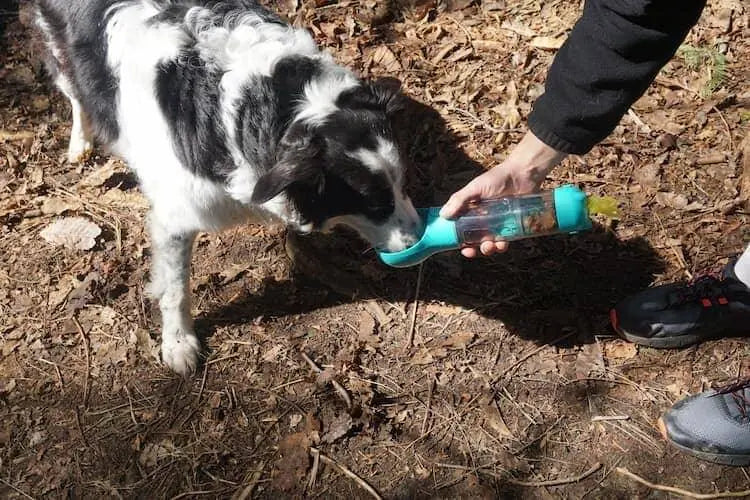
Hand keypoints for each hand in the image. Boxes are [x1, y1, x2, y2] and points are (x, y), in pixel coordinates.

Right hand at [440, 131, 566, 257]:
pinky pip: (505, 241)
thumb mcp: (475, 188)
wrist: (523, 174)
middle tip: (472, 250)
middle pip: (474, 240)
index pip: (460, 229)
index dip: (458, 240)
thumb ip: (459, 200)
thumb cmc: (497, 178)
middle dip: (472, 249)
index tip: (459, 246)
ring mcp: (497, 224)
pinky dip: (502, 246)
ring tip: (489, 246)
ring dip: (487, 249)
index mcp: (470, 211)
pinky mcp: (511, 226)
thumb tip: (443, 215)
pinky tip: (501, 244)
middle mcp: (482, 219)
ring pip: (489, 243)